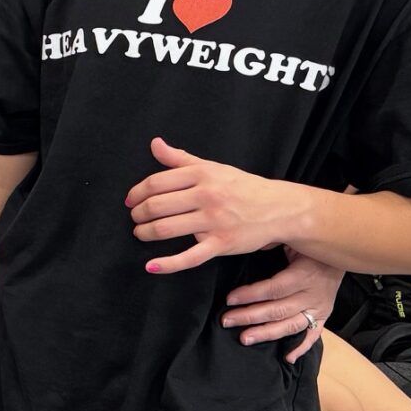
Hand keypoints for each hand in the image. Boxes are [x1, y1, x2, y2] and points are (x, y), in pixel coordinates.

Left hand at [126, 136, 300, 273]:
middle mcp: (207, 196)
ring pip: (167, 229)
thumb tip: (154, 144)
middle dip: (138, 214)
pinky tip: (151, 266)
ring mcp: (214, 221)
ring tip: (140, 233)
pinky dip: (167, 264)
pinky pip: (189, 257)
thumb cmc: (243, 187)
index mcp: (202, 174)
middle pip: (157, 206)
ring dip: (145, 233)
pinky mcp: (222, 243)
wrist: (280, 208)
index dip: (136, 193)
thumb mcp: (213, 167)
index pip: (156, 183)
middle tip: (134, 218)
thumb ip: (181, 158)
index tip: (130, 201)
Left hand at [220, 249, 341, 362]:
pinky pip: (313, 335)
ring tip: (244, 338)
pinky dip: (301, 347)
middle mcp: (313, 294)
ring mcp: (320, 308)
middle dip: (250, 316)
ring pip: (291, 325)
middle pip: (278, 310)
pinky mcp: (324, 316)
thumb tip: (246, 241)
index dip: (251, 295)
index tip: (230, 299)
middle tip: (226, 321)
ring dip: (267, 333)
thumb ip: (272, 243)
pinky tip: (287, 358)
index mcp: (304, 274)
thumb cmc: (310, 245)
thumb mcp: (294, 239)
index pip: (274, 289)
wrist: (342, 253)